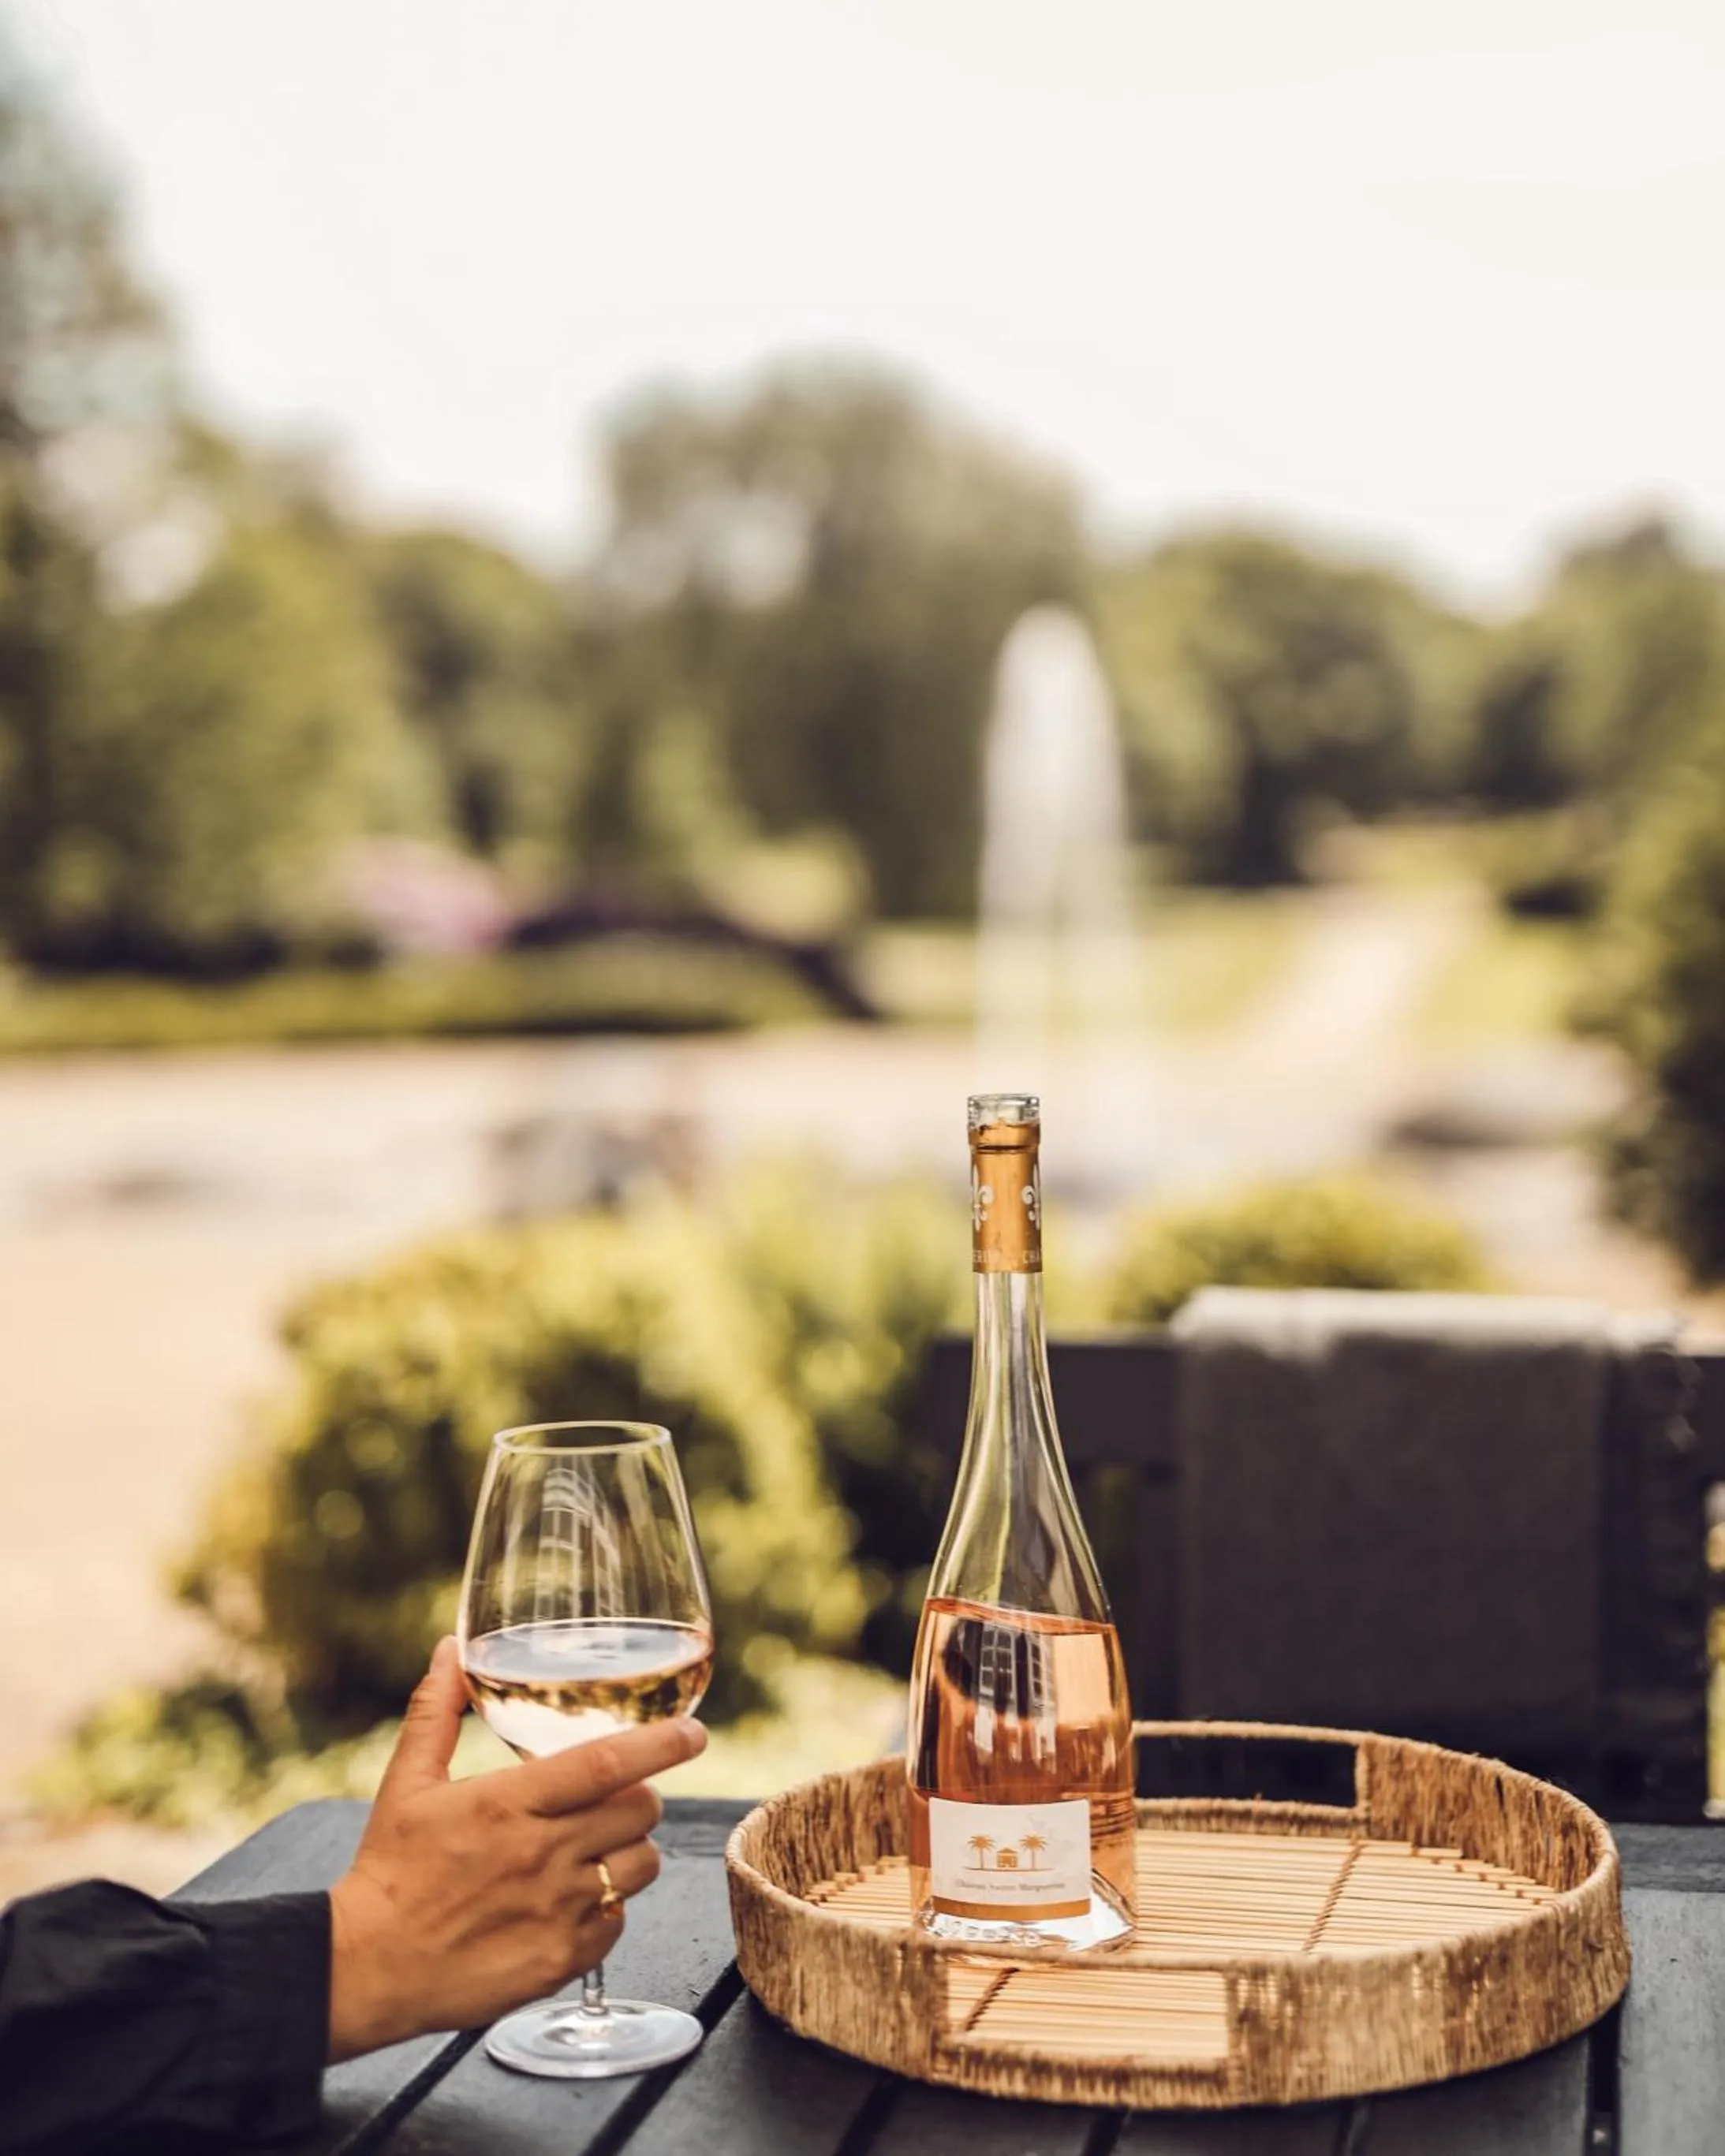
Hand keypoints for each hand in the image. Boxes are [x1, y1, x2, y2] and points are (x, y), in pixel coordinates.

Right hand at [326, 1636, 705, 2060]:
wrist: (365, 1971)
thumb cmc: (388, 1871)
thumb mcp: (407, 1783)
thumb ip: (437, 1710)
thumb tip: (451, 1649)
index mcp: (509, 1804)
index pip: (607, 1762)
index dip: (661, 1743)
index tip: (694, 1732)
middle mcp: (542, 1855)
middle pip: (639, 1810)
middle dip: (639, 1796)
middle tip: (614, 1797)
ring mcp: (557, 1911)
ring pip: (640, 1864)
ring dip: (628, 1850)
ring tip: (591, 1848)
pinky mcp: (561, 1960)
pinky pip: (618, 1921)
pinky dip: (608, 1906)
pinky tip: (571, 1900)